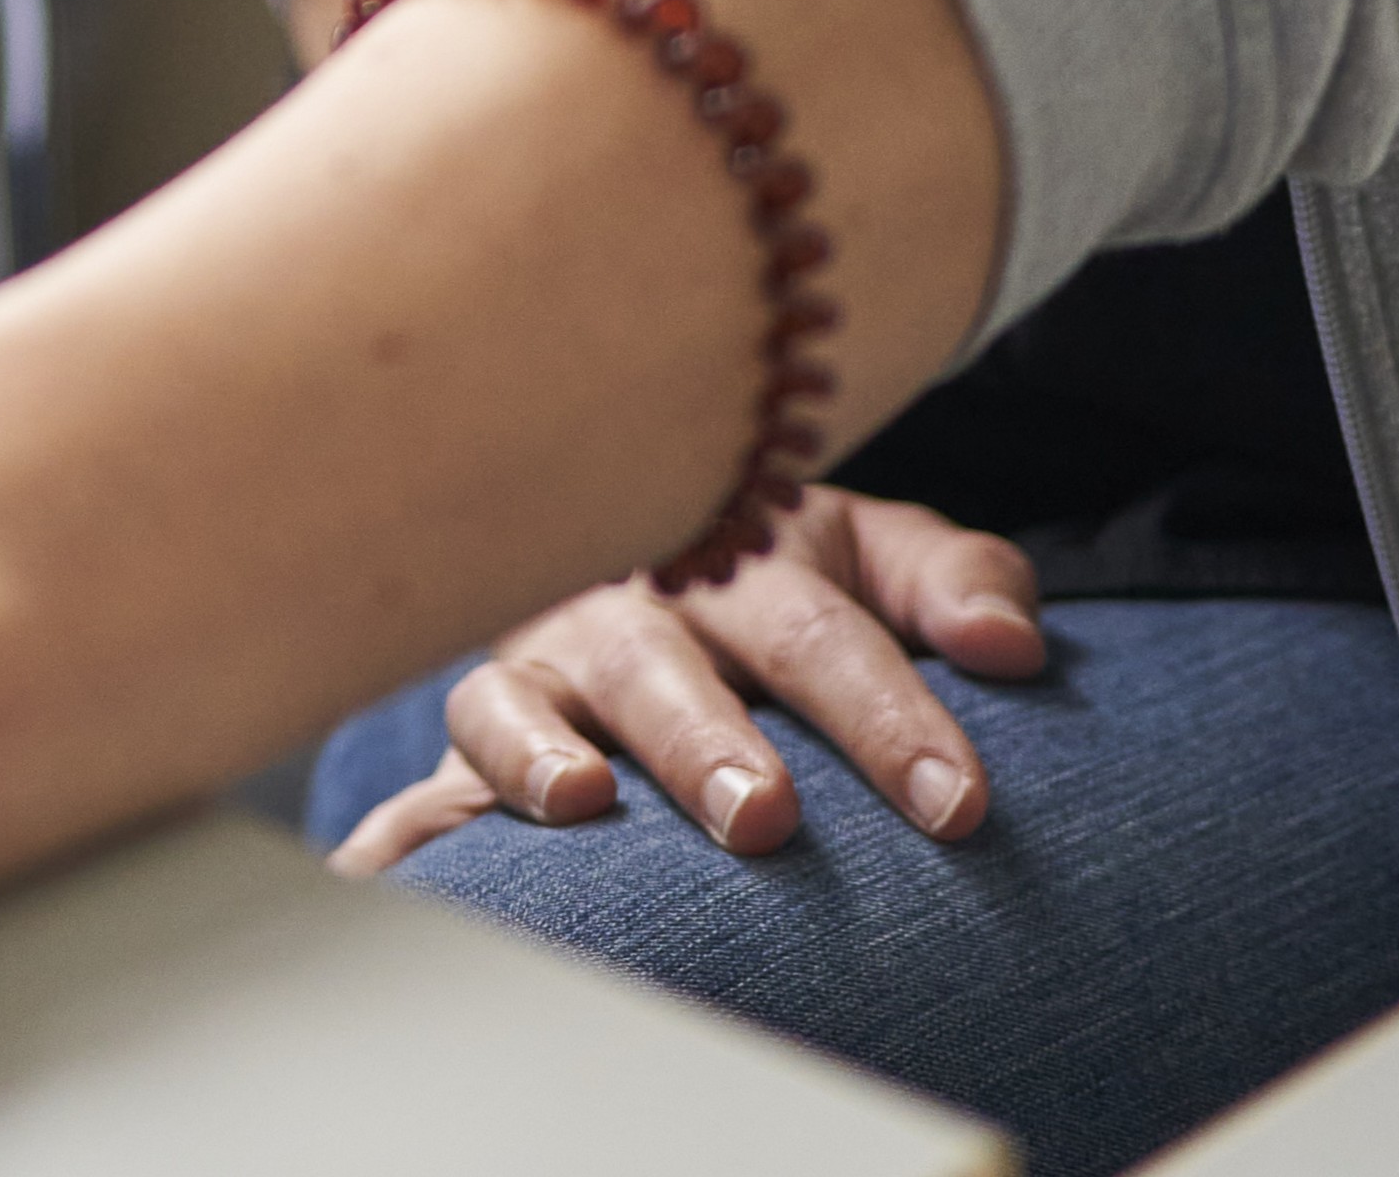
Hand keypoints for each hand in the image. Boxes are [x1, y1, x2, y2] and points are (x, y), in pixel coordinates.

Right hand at [327, 485, 1047, 875]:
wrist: (624, 523)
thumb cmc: (768, 573)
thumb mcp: (866, 552)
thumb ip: (951, 581)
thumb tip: (1011, 646)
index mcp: (729, 554)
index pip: (817, 630)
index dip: (887, 713)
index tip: (956, 803)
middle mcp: (620, 608)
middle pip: (663, 667)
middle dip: (710, 739)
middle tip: (766, 815)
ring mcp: (532, 670)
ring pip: (514, 700)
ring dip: (541, 748)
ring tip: (580, 802)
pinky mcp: (470, 742)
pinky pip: (420, 784)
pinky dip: (401, 830)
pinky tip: (387, 874)